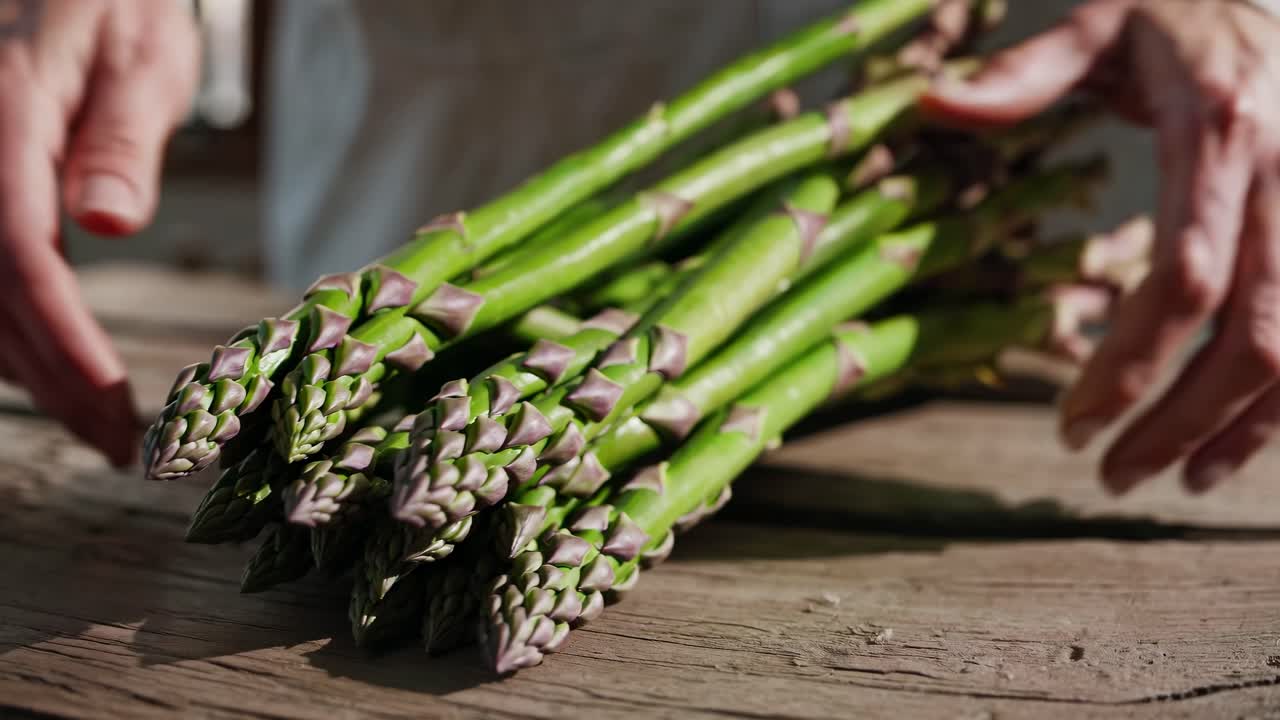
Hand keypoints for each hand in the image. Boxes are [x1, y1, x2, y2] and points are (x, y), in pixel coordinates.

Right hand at [0, 0, 198, 465]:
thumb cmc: (119, 5)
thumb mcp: (142, 55)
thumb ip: (121, 137)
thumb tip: (109, 222)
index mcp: (5, 114)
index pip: (19, 251)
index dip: (63, 340)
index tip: (114, 405)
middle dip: (52, 379)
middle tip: (120, 444)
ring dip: (27, 370)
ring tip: (95, 425)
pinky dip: (7, 331)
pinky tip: (48, 367)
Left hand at [920, 0, 1279, 494]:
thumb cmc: (1179, 9)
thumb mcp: (1101, 21)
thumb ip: (1024, 73)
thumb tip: (929, 105)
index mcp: (1221, 133)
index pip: (1185, 277)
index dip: (1131, 361)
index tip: (1069, 421)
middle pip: (1250, 333)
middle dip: (1178, 417)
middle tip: (1105, 472)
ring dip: (1235, 428)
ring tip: (1161, 479)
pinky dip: (1277, 406)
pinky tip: (1226, 448)